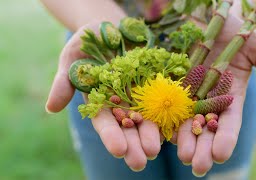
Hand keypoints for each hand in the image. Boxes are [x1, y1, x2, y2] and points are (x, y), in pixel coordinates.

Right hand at [45, 21, 160, 170]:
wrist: (112, 29)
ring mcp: (140, 96)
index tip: (118, 150)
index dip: (111, 136)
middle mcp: (121, 104)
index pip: (105, 123)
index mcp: (100, 102)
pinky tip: (174, 129)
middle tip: (140, 162)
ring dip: (151, 136)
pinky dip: (168, 115)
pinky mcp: (155, 86)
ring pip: (147, 119)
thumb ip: (64, 82)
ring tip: (155, 150)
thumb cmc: (87, 43)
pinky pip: (164, 101)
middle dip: (133, 145)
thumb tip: (51, 107)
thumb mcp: (72, 58)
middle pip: (128, 128)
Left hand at [175, 14, 255, 175]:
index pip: (230, 122)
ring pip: (186, 121)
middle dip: (203, 148)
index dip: (226, 138)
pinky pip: (168, 104)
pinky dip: (166, 119)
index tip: (221, 155)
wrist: (209, 18)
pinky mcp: (173, 85)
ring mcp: (190, 93)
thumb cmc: (236, 31)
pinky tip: (162, 134)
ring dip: (184, 140)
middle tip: (197, 166)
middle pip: (207, 128)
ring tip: (182, 156)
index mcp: (231, 96)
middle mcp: (209, 99)